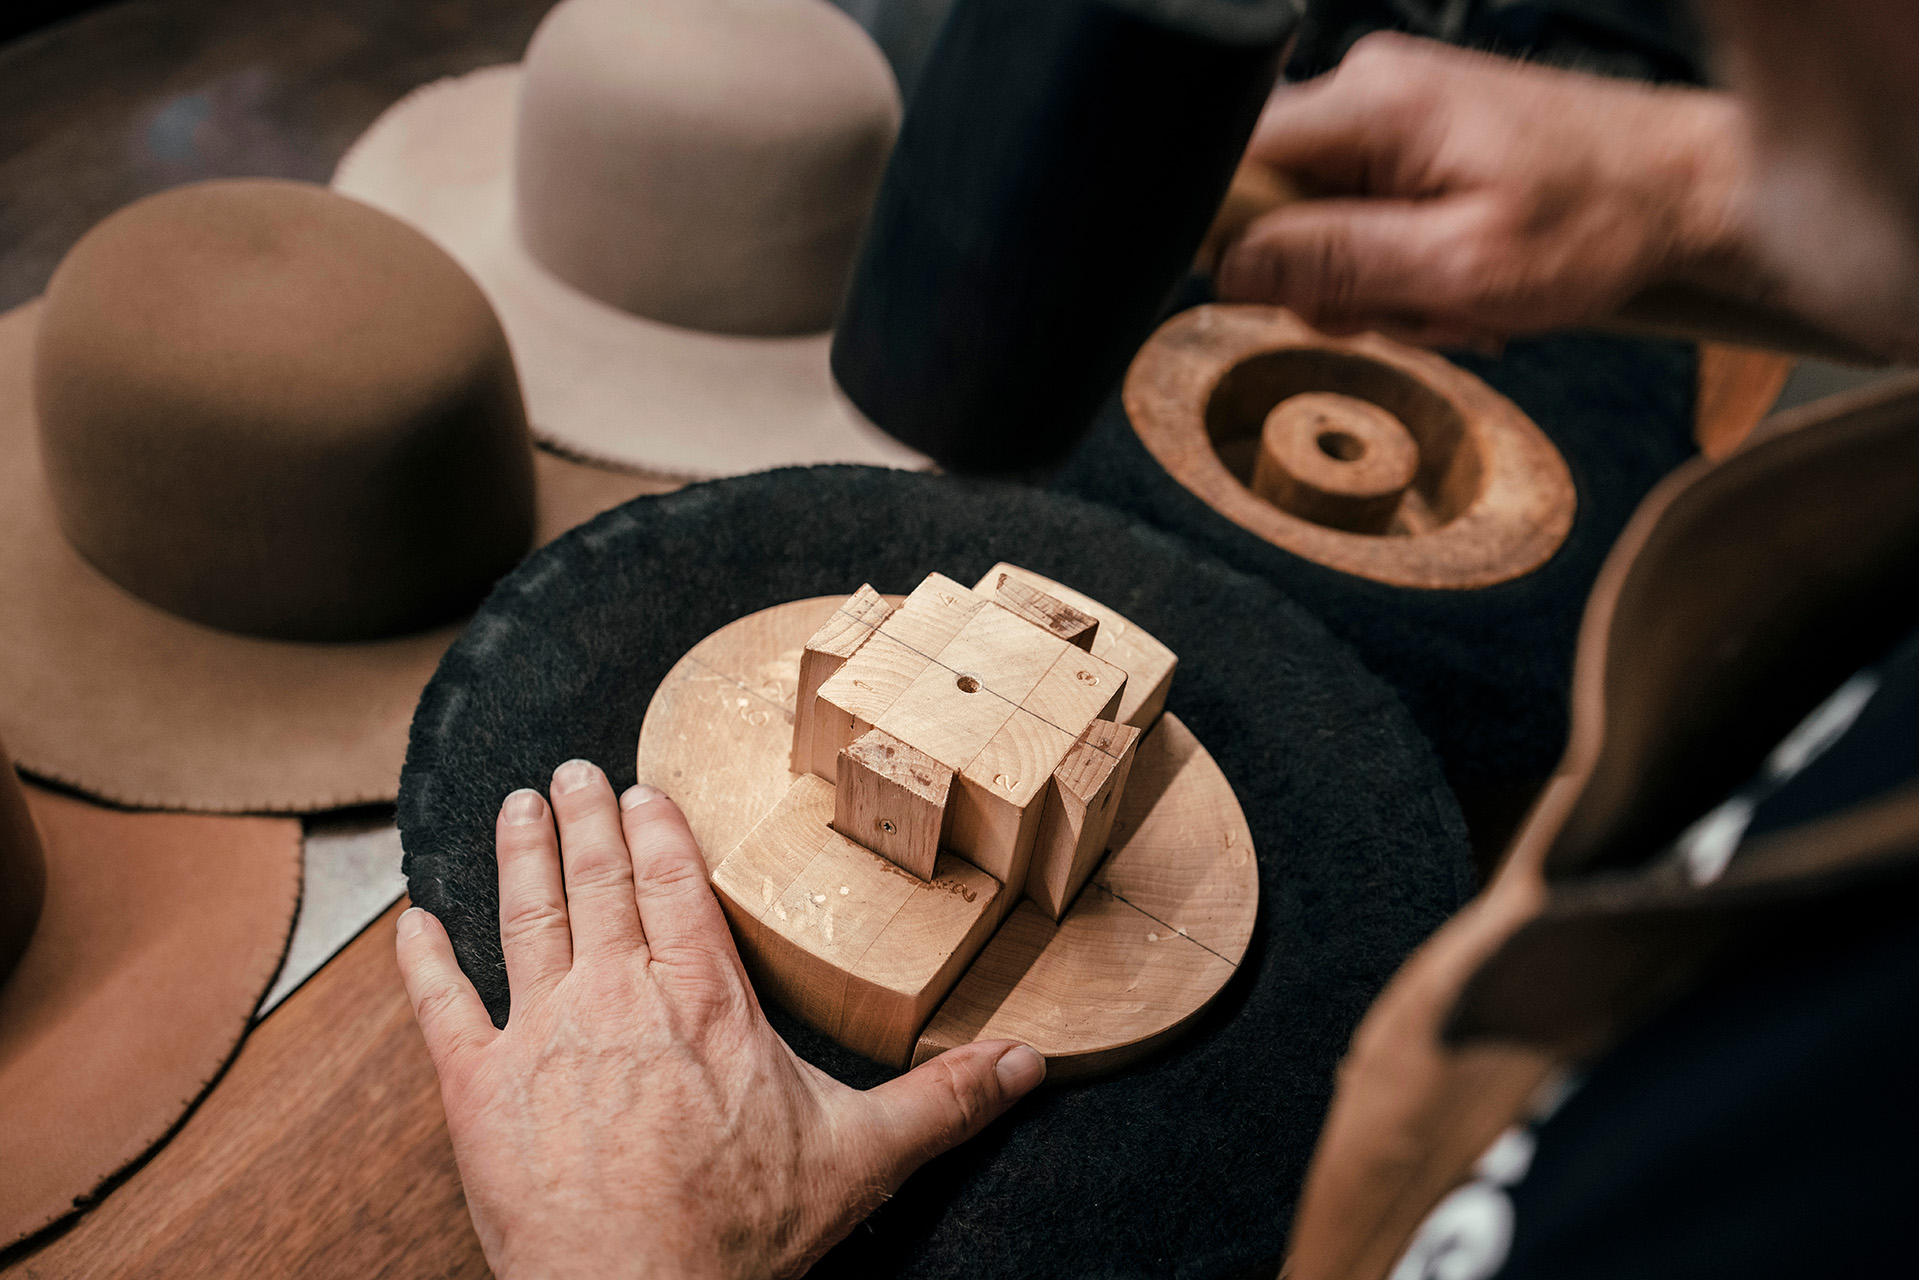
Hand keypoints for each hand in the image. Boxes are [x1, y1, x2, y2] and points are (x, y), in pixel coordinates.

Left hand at [395, 760, 1045, 1279]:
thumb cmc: (743, 1233)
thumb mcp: (862, 1159)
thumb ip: (944, 1101)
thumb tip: (1031, 1062)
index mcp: (706, 997)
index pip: (675, 885)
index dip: (655, 831)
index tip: (640, 790)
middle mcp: (620, 995)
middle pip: (599, 881)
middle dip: (585, 819)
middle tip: (574, 771)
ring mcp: (543, 1035)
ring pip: (528, 917)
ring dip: (520, 854)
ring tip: (519, 804)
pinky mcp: (478, 1089)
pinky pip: (442, 1006)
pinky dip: (425, 958)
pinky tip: (414, 920)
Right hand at [1213, 33, 1758, 348]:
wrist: (1685, 188)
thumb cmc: (1599, 221)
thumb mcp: (1459, 265)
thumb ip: (1335, 263)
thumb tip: (1230, 266)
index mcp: (1372, 103)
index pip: (1233, 162)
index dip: (1239, 241)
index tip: (1297, 290)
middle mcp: (1370, 86)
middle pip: (1272, 201)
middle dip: (1328, 278)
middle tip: (1408, 307)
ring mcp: (1391, 109)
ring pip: (1316, 220)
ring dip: (1373, 281)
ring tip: (1449, 296)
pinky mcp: (1413, 136)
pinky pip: (1360, 212)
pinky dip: (1399, 262)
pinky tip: (1453, 276)